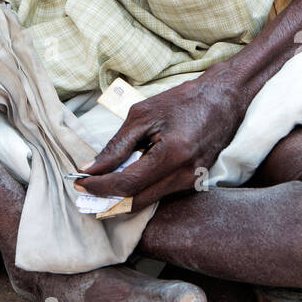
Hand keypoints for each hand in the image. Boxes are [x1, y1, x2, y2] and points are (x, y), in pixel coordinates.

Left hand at [75, 77, 243, 209]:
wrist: (222, 99)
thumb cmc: (182, 102)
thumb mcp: (143, 115)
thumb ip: (117, 146)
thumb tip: (92, 169)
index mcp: (173, 155)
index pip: (128, 184)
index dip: (100, 187)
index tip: (79, 183)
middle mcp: (185, 176)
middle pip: (137, 202)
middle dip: (107, 200)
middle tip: (83, 193)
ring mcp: (192, 182)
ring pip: (148, 201)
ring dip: (121, 197)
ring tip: (99, 185)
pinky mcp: (194, 183)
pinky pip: (160, 193)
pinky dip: (139, 190)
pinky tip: (124, 178)